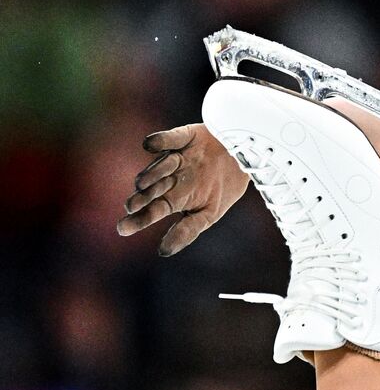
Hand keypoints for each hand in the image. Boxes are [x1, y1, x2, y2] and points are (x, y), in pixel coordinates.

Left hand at [117, 123, 250, 255]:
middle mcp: (172, 178)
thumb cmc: (224, 189)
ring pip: (161, 166)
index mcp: (176, 198)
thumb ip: (187, 231)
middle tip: (131, 206)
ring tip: (142, 185)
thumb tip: (163, 252)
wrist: (246, 159)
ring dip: (152, 174)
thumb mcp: (209, 215)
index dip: (138, 219)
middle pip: (152, 188)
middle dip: (142, 198)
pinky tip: (149, 146)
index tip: (122, 230)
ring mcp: (177, 157)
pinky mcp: (184, 137)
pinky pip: (169, 138)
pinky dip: (159, 141)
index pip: (153, 210)